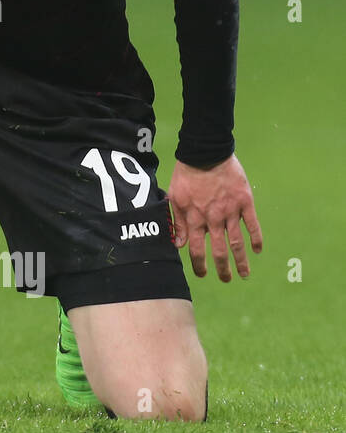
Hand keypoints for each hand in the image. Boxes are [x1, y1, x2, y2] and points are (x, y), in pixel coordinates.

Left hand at [166, 154, 262, 281]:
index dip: (199, 264)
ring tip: (244, 274)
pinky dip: (256, 239)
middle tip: (225, 280)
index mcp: (195, 218)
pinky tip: (258, 250)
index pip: (197, 249)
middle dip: (222, 269)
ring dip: (241, 261)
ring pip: (237, 243)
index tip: (202, 275)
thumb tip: (179, 244)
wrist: (206, 153)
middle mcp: (213, 219)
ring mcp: (231, 211)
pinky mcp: (245, 202)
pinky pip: (253, 225)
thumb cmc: (186, 174)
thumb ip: (178, 222)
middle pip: (219, 251)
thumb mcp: (175, 197)